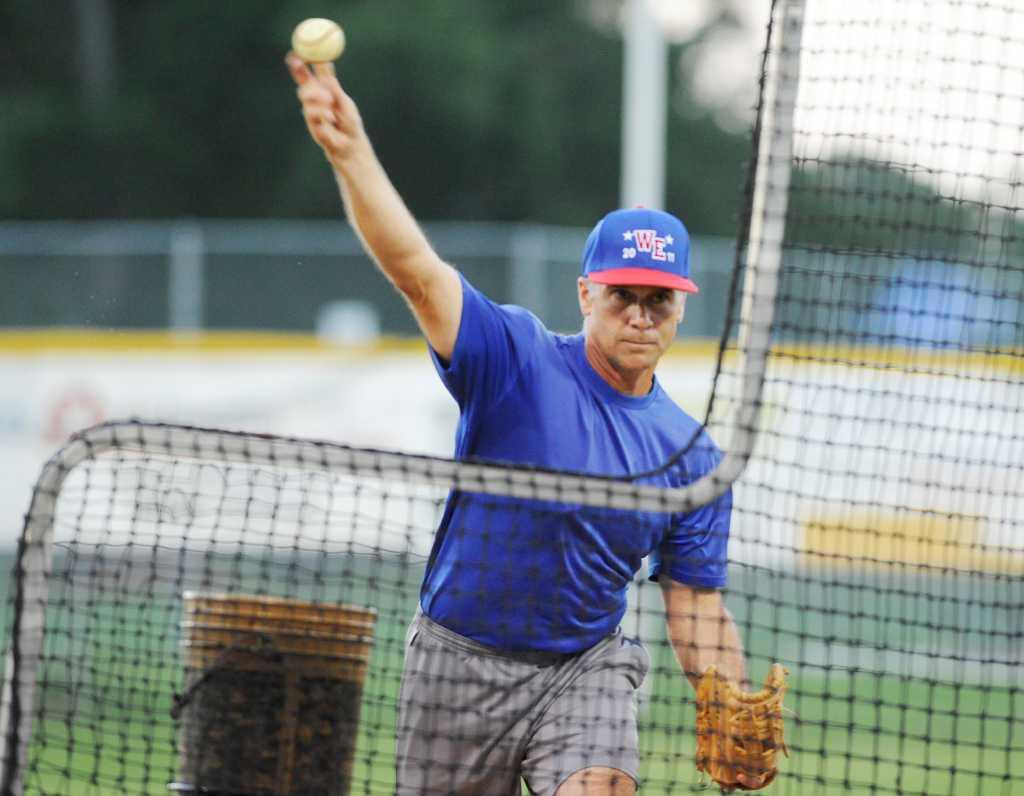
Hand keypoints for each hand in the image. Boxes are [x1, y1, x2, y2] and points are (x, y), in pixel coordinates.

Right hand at [285, 52, 366, 169]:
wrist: (351, 146)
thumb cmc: (350, 123)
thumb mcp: (344, 101)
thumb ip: (334, 86)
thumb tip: (326, 66)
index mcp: (324, 90)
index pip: (311, 72)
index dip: (302, 62)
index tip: (297, 52)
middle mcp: (315, 99)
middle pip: (303, 82)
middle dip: (299, 72)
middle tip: (301, 66)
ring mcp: (311, 111)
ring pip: (305, 97)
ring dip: (317, 98)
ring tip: (330, 104)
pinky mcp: (312, 124)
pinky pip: (311, 114)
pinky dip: (322, 114)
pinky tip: (331, 120)